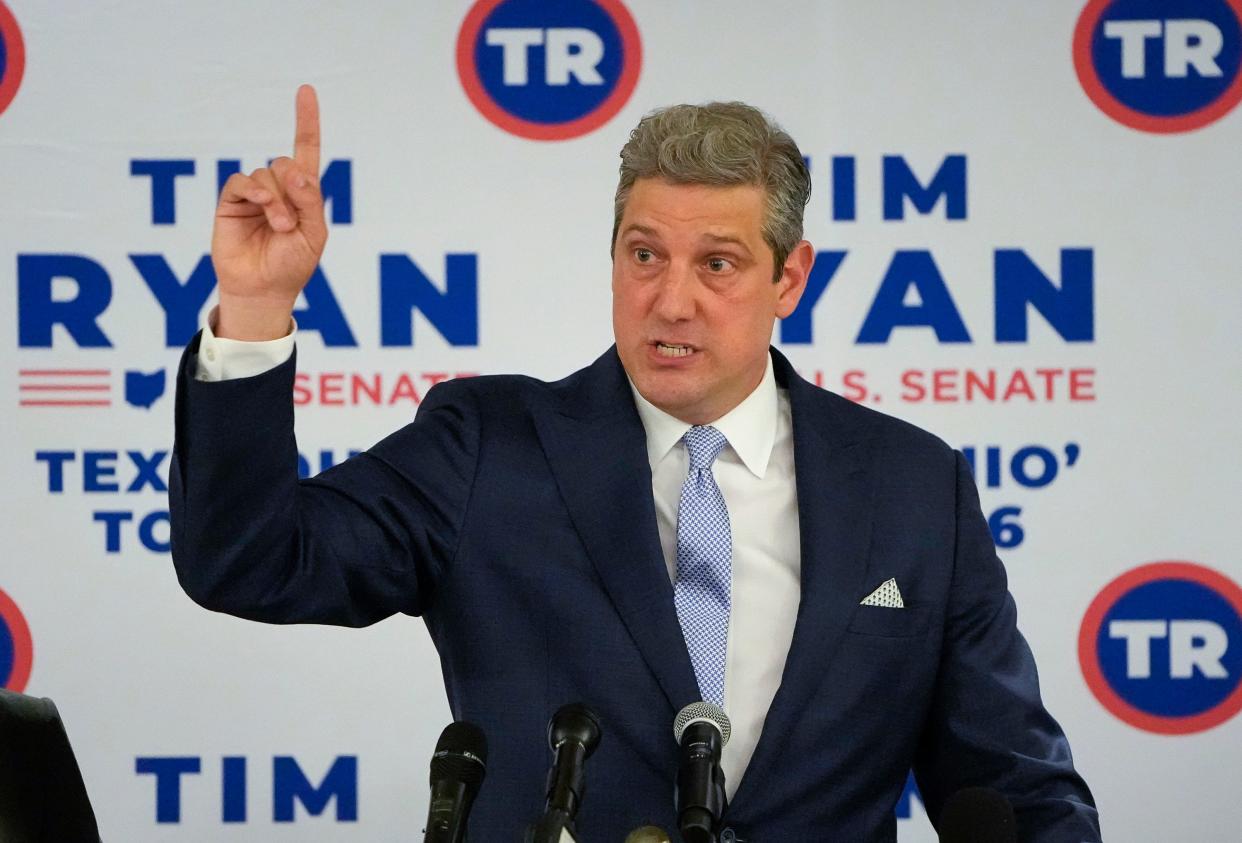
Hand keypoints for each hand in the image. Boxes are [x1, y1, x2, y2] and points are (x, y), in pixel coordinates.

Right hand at [211, 84, 326, 339]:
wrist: (263, 289)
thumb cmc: (292, 265)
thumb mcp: (313, 234)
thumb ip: (310, 201)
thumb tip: (297, 172)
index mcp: (303, 194)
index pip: (306, 150)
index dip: (306, 120)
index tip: (306, 90)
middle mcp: (278, 189)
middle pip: (285, 163)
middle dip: (292, 187)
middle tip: (291, 220)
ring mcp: (254, 195)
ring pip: (265, 174)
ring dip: (275, 200)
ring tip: (279, 226)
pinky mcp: (232, 203)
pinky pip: (241, 182)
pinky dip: (254, 191)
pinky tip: (262, 207)